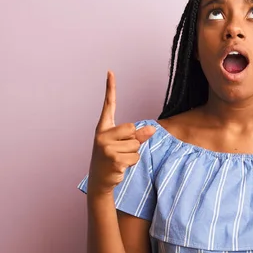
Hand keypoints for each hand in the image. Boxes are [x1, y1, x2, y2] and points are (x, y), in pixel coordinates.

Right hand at [87, 71, 155, 194]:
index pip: (109, 105)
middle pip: (132, 128)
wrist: (99, 180)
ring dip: (133, 154)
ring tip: (119, 159)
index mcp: (103, 128)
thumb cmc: (112, 158)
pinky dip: (132, 163)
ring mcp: (106, 148)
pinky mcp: (113, 159)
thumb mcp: (122, 144)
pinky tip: (120, 166)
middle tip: (121, 150)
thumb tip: (153, 130)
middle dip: (133, 141)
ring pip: (136, 145)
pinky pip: (135, 157)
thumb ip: (137, 135)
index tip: (110, 72)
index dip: (110, 88)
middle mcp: (102, 135)